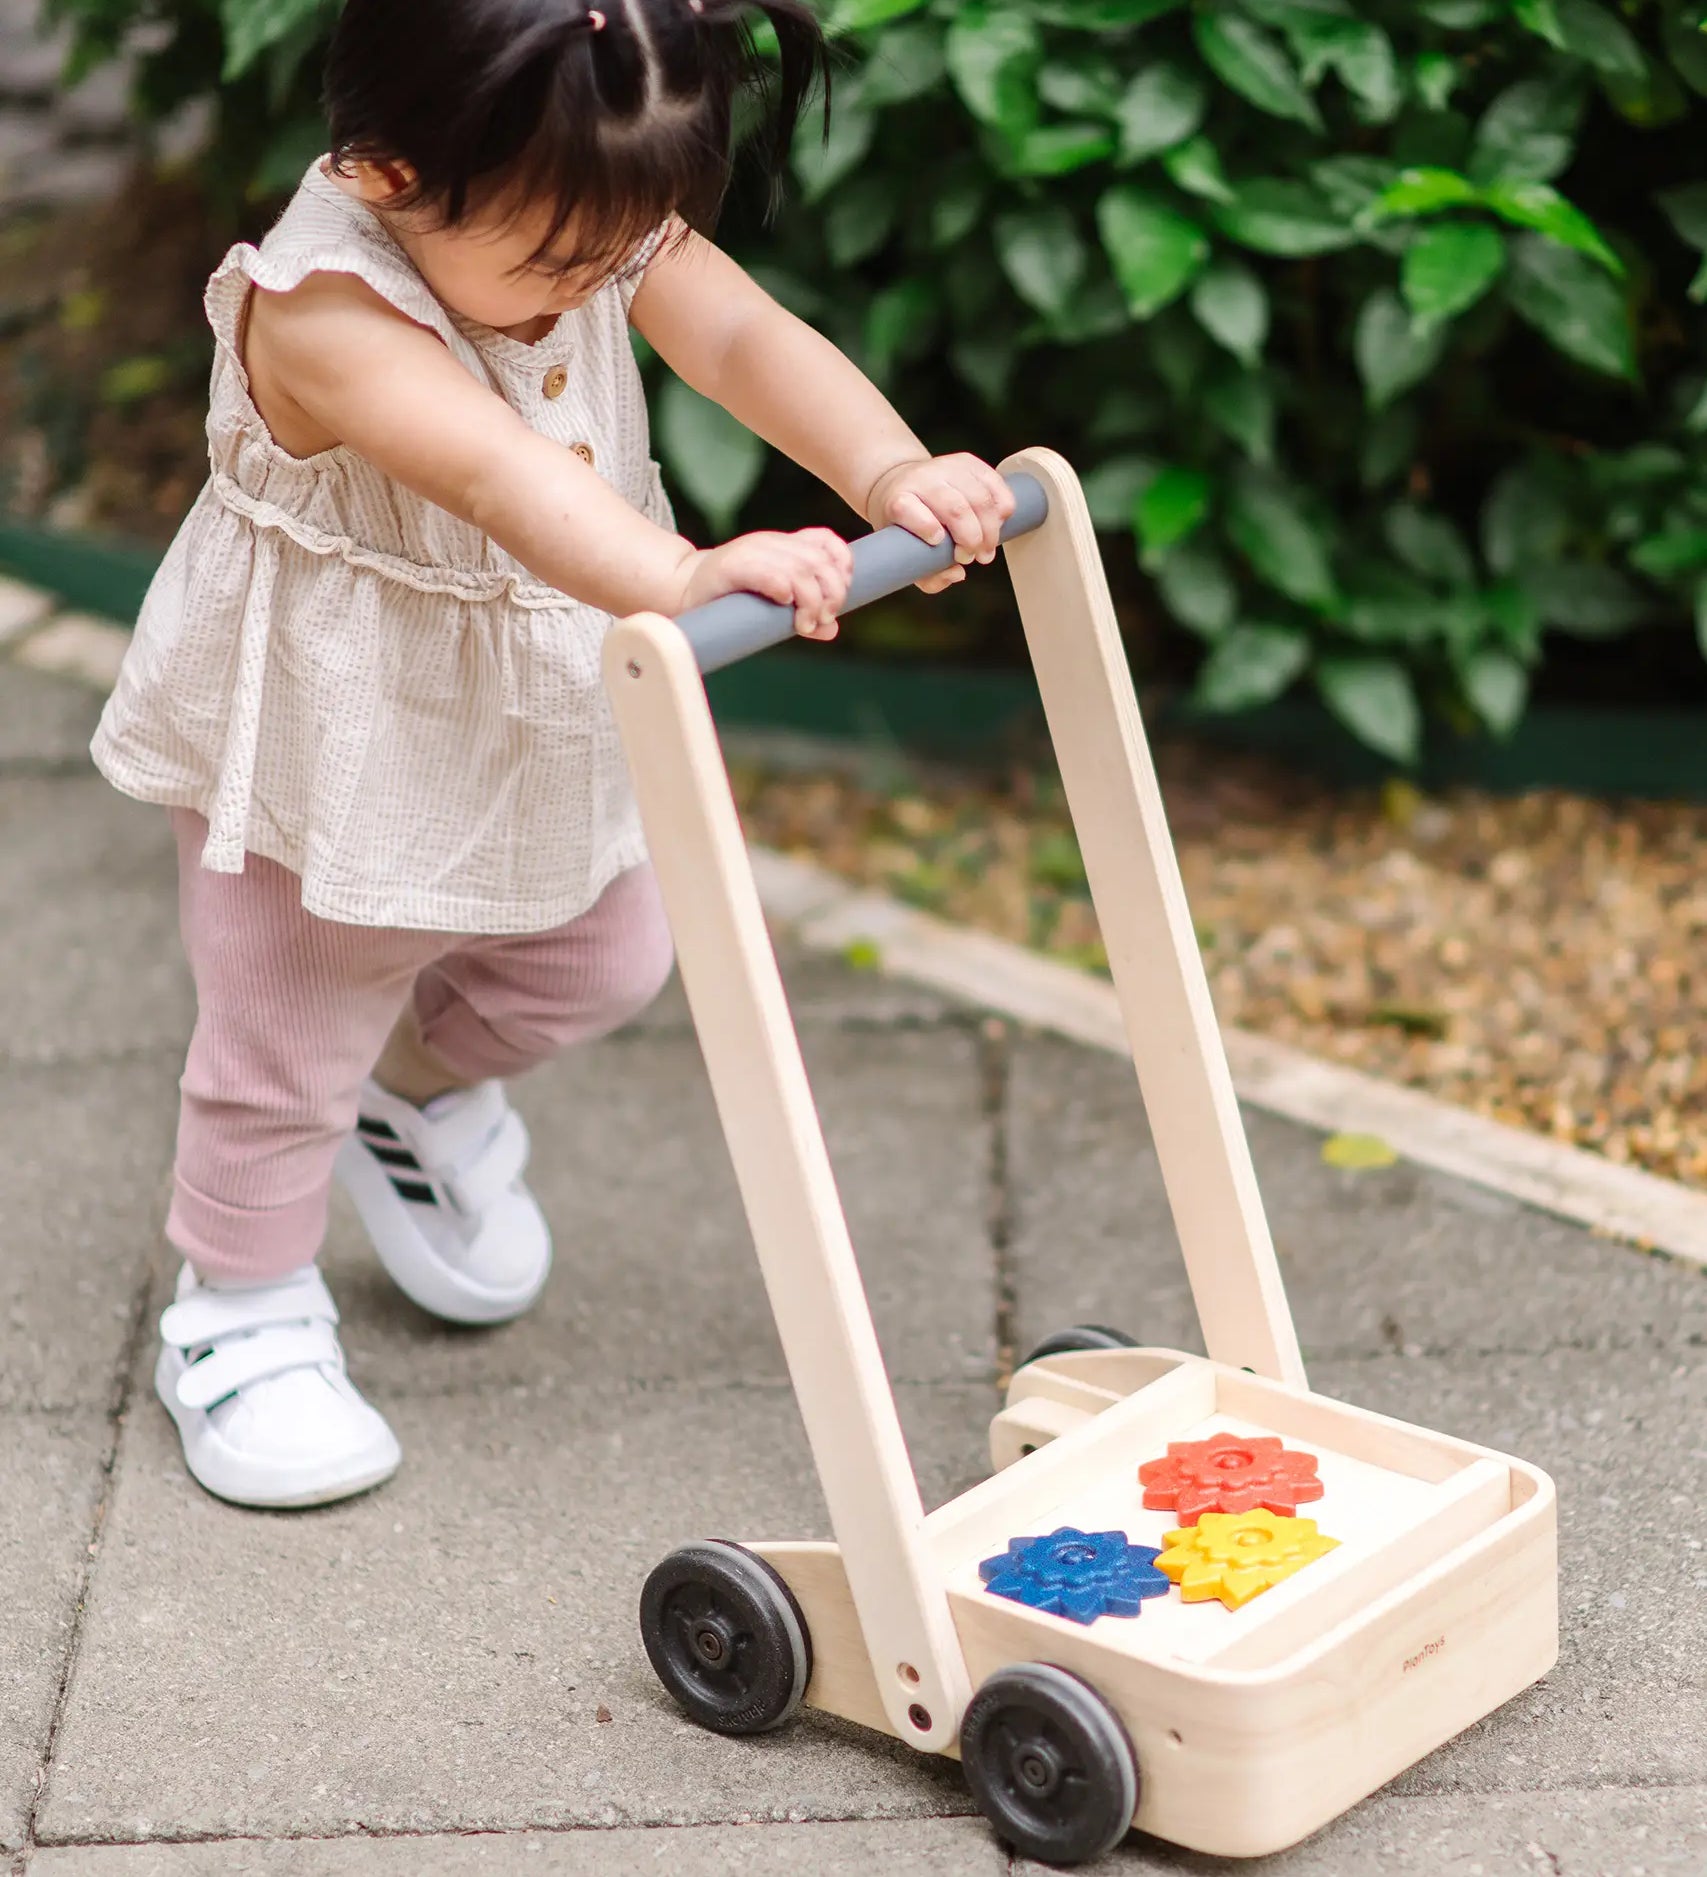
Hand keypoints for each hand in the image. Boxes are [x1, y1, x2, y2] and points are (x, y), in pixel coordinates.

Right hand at [676, 527, 852, 640]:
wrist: (682, 592)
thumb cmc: (730, 601)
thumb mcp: (773, 604)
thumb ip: (803, 612)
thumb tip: (832, 629)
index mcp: (783, 546)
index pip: (826, 541)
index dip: (843, 566)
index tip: (840, 597)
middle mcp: (770, 543)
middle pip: (819, 560)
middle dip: (832, 593)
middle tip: (824, 619)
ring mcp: (750, 551)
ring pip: (800, 568)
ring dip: (811, 600)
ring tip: (804, 623)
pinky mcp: (731, 566)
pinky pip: (768, 572)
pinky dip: (783, 588)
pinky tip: (784, 603)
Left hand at [865, 453, 1015, 593]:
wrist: (905, 485)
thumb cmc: (907, 528)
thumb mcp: (906, 554)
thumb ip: (929, 575)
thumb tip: (957, 574)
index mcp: (898, 501)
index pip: (907, 509)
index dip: (925, 526)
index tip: (938, 542)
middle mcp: (921, 480)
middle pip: (954, 508)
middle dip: (971, 539)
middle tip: (972, 557)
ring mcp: (947, 467)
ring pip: (980, 497)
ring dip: (990, 530)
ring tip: (986, 550)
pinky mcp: (969, 462)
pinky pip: (996, 484)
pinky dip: (1002, 509)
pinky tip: (997, 525)